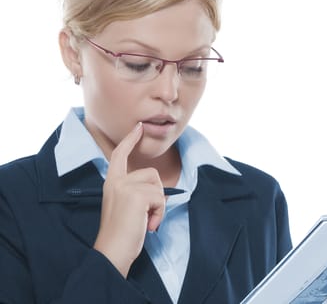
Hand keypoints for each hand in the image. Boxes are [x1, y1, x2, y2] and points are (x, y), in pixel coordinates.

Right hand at [93, 122, 164, 276]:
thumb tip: (159, 190)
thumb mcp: (126, 207)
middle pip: (151, 174)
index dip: (130, 140)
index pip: (120, 155)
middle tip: (146, 216)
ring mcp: (125, 187)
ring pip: (158, 186)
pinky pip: (161, 198)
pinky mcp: (136, 195)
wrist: (112, 252)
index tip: (138, 127)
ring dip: (158, 206)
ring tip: (146, 221)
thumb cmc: (121, 234)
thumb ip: (136, 193)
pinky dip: (159, 214)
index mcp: (111, 183)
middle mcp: (116, 181)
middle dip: (157, 195)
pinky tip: (148, 225)